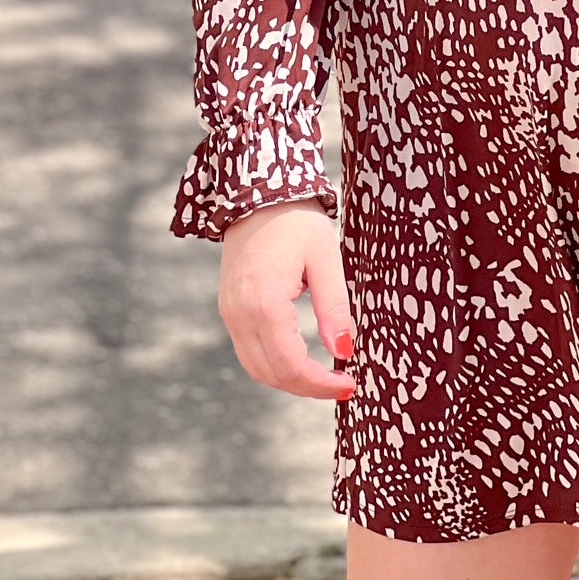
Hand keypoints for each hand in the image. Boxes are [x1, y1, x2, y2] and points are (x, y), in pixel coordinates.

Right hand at [218, 199, 357, 401]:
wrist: (257, 191)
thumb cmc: (296, 220)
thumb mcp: (325, 259)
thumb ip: (334, 308)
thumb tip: (344, 352)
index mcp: (264, 304)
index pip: (291, 366)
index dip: (320, 384)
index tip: (349, 384)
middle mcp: (240, 315)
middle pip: (271, 374)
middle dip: (306, 388)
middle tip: (341, 385)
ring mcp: (230, 313)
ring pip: (256, 367)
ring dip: (288, 379)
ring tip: (323, 377)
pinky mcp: (229, 307)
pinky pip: (248, 350)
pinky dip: (273, 363)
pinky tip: (299, 358)